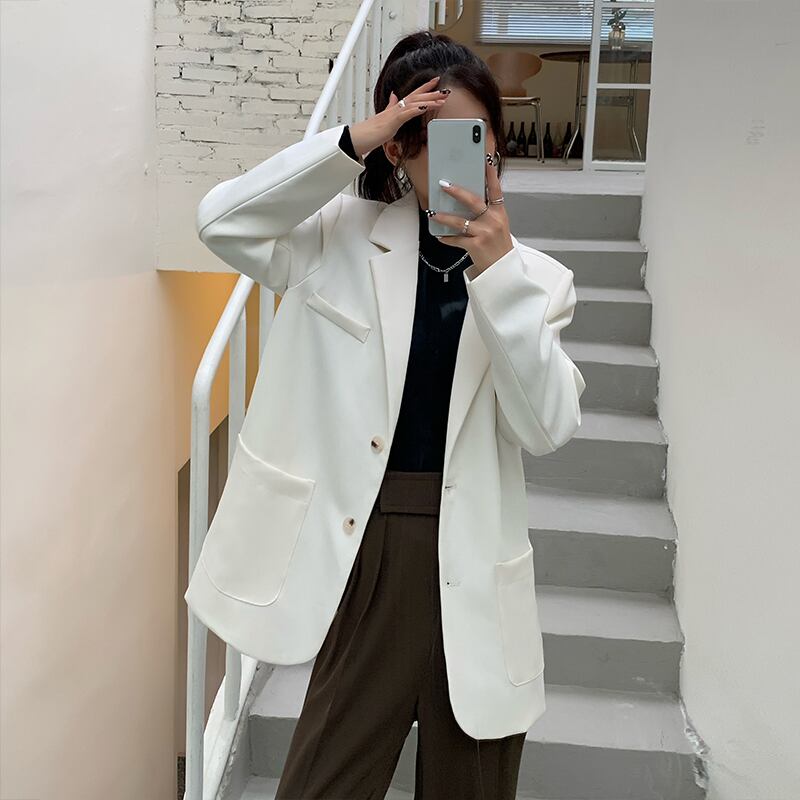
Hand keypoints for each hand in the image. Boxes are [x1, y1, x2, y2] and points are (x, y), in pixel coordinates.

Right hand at [348, 76, 448, 157]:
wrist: (361, 137)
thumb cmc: (373, 130)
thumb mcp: (385, 116)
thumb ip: (391, 106)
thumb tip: (394, 96)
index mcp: (397, 106)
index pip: (414, 94)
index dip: (425, 87)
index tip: (436, 81)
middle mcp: (397, 107)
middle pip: (418, 96)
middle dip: (432, 93)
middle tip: (446, 90)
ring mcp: (395, 113)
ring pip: (415, 102)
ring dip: (429, 100)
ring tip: (442, 99)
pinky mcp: (393, 121)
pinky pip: (407, 113)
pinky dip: (417, 109)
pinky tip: (425, 106)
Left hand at [430, 154, 512, 272]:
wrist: (502, 268)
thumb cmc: (498, 245)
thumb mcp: (498, 225)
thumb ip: (486, 212)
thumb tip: (466, 199)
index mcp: (499, 213)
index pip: (495, 189)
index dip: (491, 174)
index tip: (485, 160)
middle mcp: (493, 221)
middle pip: (473, 201)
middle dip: (457, 192)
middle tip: (444, 184)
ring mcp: (484, 234)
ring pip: (459, 221)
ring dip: (443, 217)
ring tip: (432, 213)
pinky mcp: (475, 246)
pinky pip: (456, 239)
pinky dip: (447, 238)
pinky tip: (439, 236)